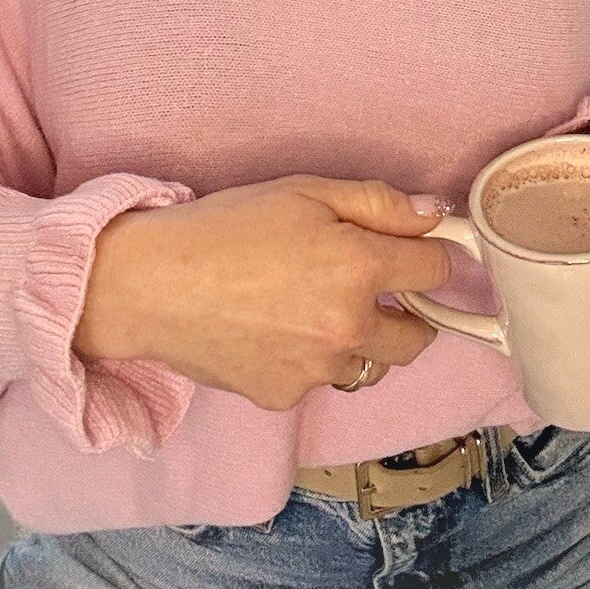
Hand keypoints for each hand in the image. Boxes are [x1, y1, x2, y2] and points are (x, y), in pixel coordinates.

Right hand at [73, 174, 454, 410]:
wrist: (153, 283)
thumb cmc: (227, 225)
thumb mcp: (306, 190)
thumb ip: (379, 203)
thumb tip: (434, 216)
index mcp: (359, 269)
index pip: (436, 271)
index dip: (429, 255)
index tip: (415, 252)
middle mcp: (347, 330)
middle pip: (418, 337)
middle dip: (409, 313)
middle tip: (374, 288)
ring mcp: (316, 373)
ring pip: (368, 364)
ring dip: (360, 341)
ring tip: (314, 307)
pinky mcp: (284, 398)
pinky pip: (320, 381)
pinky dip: (311, 360)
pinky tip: (275, 329)